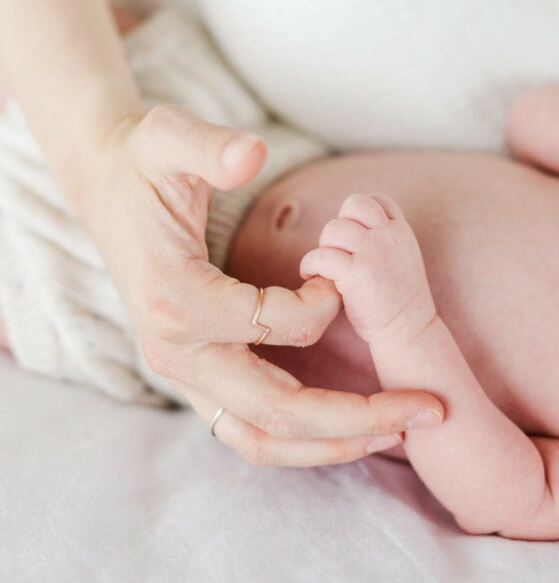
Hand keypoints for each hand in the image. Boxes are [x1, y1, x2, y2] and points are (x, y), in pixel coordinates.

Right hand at [79, 103, 443, 464]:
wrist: (106, 193)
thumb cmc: (143, 165)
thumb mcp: (167, 137)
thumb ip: (209, 147)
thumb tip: (252, 155)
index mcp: (175, 298)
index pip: (269, 325)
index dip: (322, 304)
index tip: (336, 276)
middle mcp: (175, 351)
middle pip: (276, 411)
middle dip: (357, 417)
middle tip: (428, 410)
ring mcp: (182, 372)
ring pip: (261, 438)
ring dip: (332, 445)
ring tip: (397, 434)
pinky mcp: (194, 377)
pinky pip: (249, 431)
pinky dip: (302, 442)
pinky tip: (350, 429)